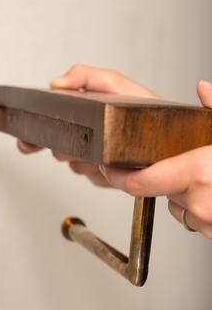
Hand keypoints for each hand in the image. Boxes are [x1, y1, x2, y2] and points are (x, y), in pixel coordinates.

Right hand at [17, 64, 158, 187]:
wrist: (176, 142)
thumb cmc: (151, 111)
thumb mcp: (117, 86)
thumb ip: (86, 76)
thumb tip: (56, 82)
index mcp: (84, 114)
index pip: (48, 123)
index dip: (32, 133)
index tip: (26, 138)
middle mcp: (86, 136)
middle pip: (57, 146)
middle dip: (64, 144)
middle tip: (75, 142)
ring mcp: (94, 158)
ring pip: (73, 164)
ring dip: (84, 158)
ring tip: (99, 151)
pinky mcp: (105, 177)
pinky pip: (92, 178)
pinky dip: (99, 172)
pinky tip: (108, 165)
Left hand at [100, 80, 211, 238]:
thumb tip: (204, 88)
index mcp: (199, 173)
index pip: (136, 182)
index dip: (118, 175)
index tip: (108, 167)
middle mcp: (200, 201)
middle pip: (157, 189)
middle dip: (161, 176)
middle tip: (182, 161)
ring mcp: (208, 221)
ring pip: (176, 204)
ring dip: (181, 192)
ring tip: (208, 177)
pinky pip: (194, 218)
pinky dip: (198, 206)